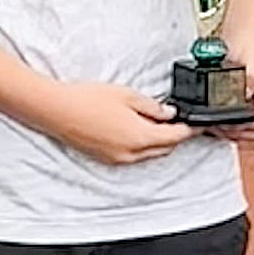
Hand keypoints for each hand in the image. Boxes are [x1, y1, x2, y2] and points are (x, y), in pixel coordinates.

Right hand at [42, 82, 197, 164]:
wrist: (56, 110)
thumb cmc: (87, 99)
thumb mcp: (127, 95)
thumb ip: (152, 107)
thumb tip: (168, 113)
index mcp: (141, 137)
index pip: (176, 136)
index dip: (189, 128)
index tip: (196, 123)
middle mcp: (132, 153)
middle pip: (165, 149)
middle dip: (174, 136)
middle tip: (175, 119)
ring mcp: (118, 159)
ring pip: (149, 155)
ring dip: (157, 142)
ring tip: (152, 122)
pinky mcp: (106, 159)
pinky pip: (133, 157)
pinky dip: (140, 146)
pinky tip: (133, 130)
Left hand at [220, 30, 253, 134]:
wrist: (238, 28)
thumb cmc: (249, 41)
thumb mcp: (248, 67)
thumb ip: (243, 89)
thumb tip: (233, 107)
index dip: (250, 127)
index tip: (233, 125)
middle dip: (236, 130)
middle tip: (218, 126)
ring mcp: (252, 103)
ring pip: (241, 127)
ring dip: (227, 128)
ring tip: (213, 123)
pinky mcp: (237, 102)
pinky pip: (230, 118)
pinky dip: (220, 121)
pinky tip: (211, 117)